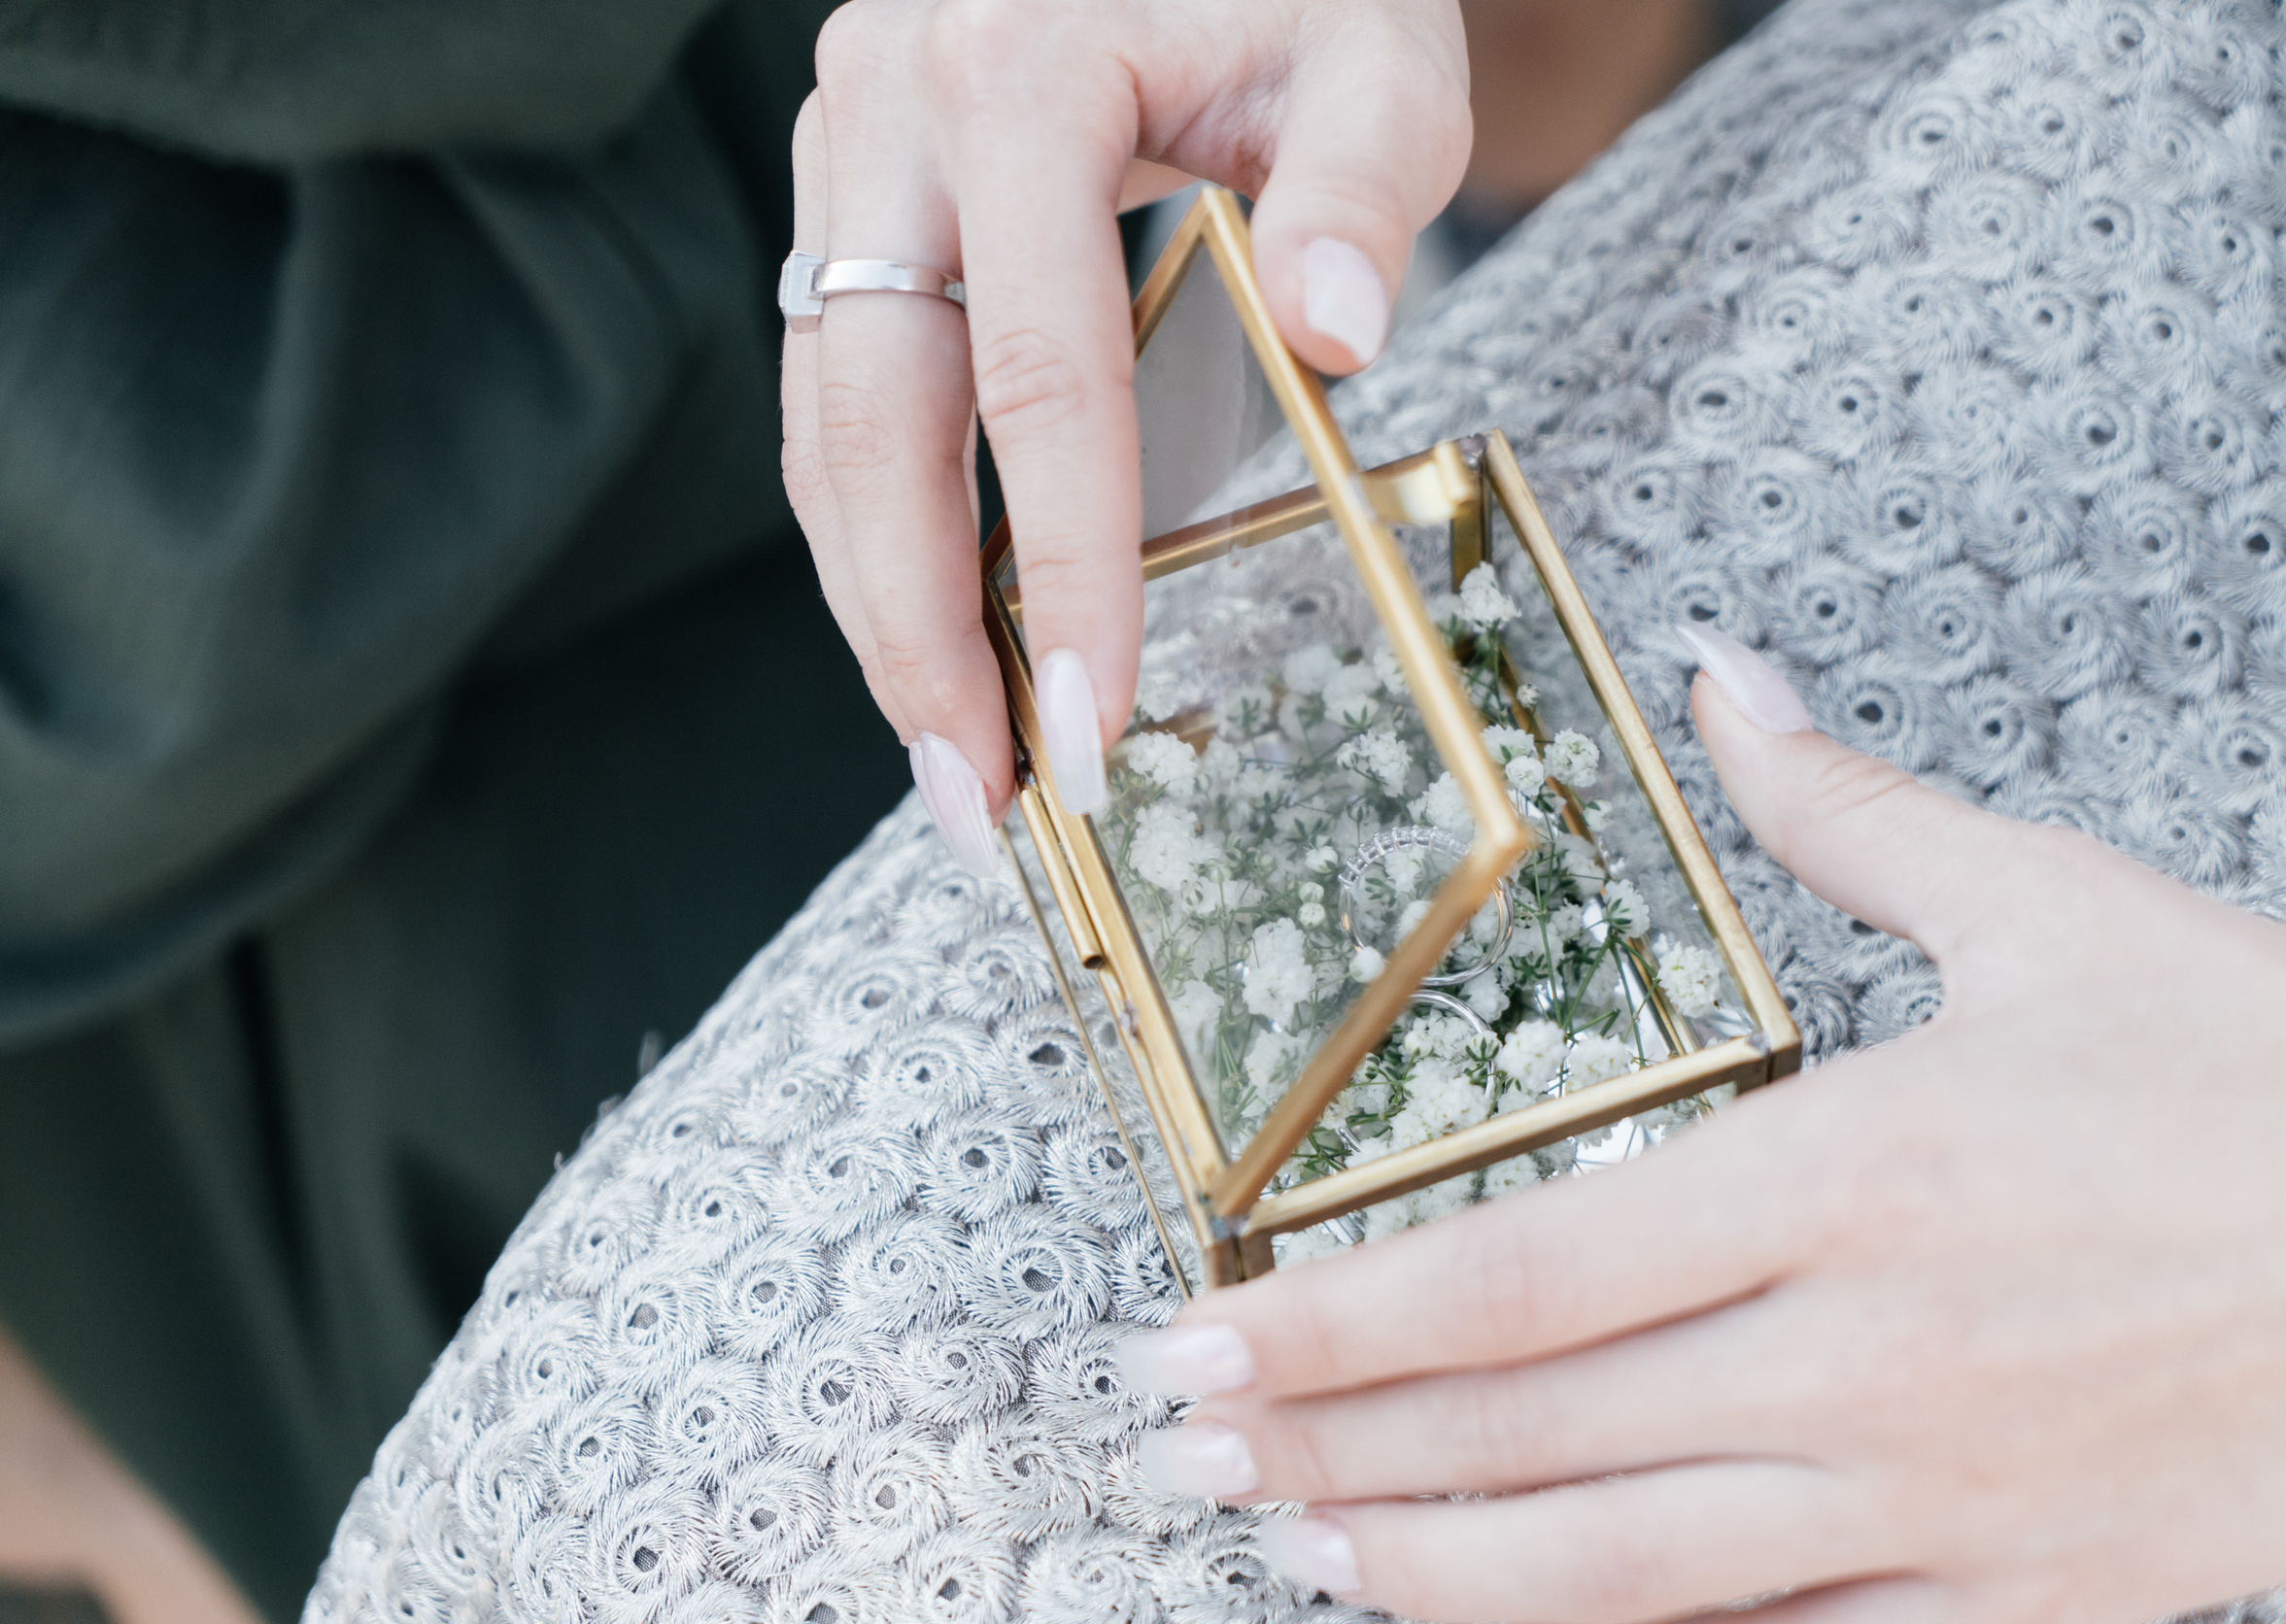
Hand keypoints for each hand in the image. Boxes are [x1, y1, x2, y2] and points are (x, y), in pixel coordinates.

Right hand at [779, 0, 1469, 875]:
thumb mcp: (1374, 52)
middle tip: (979, 801)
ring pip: (824, 422)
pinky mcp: (842, 192)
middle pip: (875, 425)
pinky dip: (873, 523)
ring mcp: (843, 149)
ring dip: (875, 604)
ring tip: (947, 757)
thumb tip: (1333, 337)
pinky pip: (835, 386)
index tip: (1094, 721)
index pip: (1036, 375)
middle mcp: (892, 111)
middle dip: (917, 635)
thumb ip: (1361, 186)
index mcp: (1018, 74)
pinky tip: (927, 629)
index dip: (1060, 566)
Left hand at [1116, 624, 2285, 1623]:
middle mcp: (1861, 1358)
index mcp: (1844, 1173)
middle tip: (1189, 1453)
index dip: (1330, 1320)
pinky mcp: (2020, 1604)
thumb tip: (1730, 678)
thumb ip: (1842, 807)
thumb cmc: (2263, 1063)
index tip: (1197, 1332)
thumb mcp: (2046, 901)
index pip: (1517, 1269)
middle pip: (1530, 1435)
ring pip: (1624, 1577)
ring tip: (1300, 1559)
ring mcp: (1937, 1505)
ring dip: (1435, 1575)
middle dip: (1332, 1453)